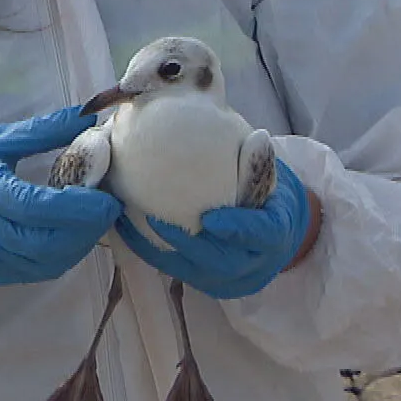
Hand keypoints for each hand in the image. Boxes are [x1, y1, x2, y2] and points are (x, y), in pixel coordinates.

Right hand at [0, 107, 122, 284]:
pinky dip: (59, 257)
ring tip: (92, 220)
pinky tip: (70, 236)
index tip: (106, 198)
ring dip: (76, 245)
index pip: (36, 208)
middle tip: (107, 207)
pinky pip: (35, 272)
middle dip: (85, 229)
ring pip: (45, 263)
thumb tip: (86, 115)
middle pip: (46, 243)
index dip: (76, 208)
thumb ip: (42, 131)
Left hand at [115, 158, 312, 298]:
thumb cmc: (265, 194)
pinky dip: (148, 249)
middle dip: (187, 244)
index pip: (263, 235)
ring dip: (157, 248)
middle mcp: (253, 265)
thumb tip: (234, 120)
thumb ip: (254, 158)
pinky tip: (124, 227)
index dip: (239, 230)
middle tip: (155, 221)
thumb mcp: (267, 176)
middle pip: (222, 262)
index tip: (211, 218)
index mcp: (275, 235)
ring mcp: (227, 279)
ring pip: (191, 271)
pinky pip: (173, 269)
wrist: (269, 232)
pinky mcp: (202, 281)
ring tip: (129, 222)